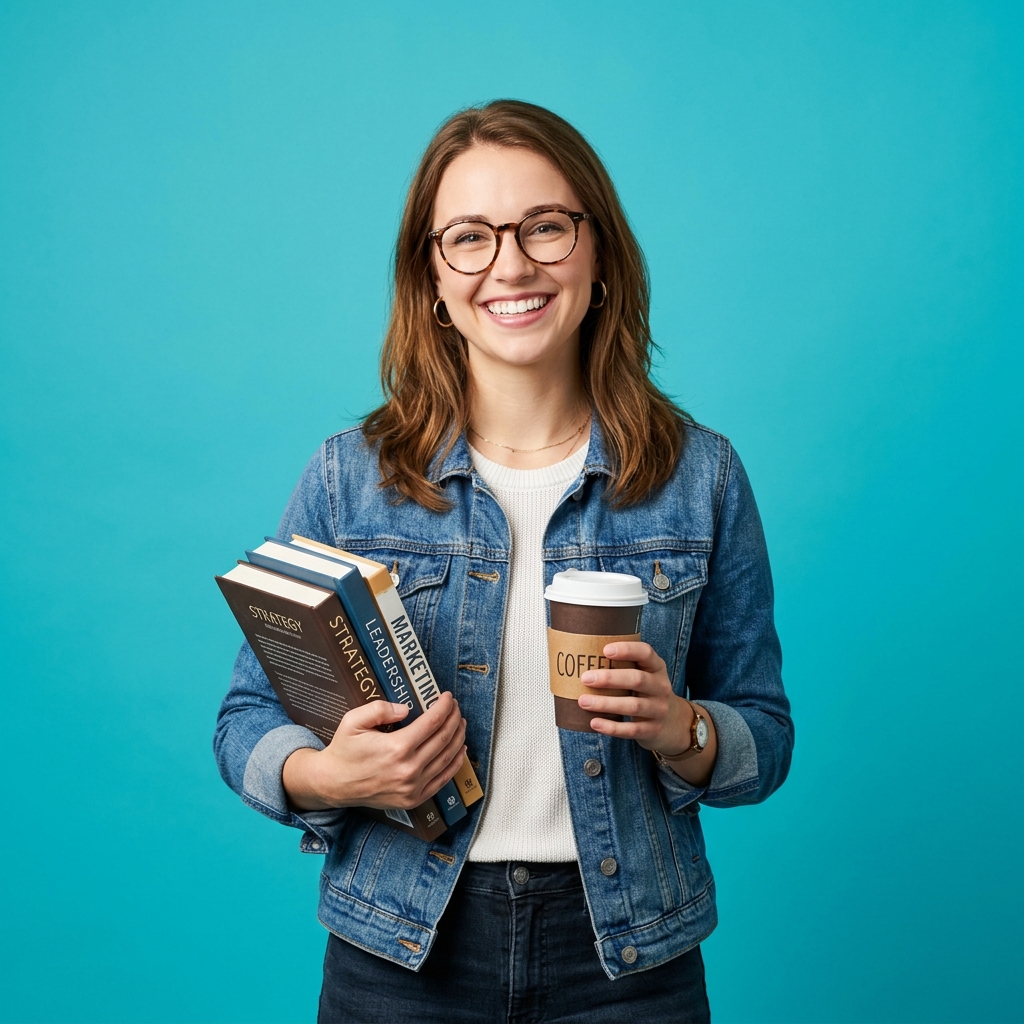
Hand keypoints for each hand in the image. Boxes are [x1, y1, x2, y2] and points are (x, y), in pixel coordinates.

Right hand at [282, 692, 466, 811]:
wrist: (333, 784)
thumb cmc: (344, 750)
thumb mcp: (354, 721)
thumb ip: (380, 708)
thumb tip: (406, 709)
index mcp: (397, 747)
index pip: (432, 722)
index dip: (444, 707)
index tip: (448, 697)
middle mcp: (409, 769)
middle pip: (444, 738)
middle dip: (454, 719)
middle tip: (456, 707)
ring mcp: (413, 787)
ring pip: (447, 758)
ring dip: (458, 738)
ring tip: (461, 724)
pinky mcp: (413, 799)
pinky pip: (443, 780)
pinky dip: (455, 764)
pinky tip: (460, 750)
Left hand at [579, 641, 716, 785]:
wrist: (672, 723)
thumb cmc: (647, 693)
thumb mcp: (644, 675)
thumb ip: (623, 666)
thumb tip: (582, 656)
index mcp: (656, 668)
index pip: (646, 653)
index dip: (627, 650)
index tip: (605, 650)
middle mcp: (661, 687)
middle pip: (637, 679)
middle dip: (610, 678)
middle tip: (585, 678)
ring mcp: (659, 709)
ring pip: (633, 706)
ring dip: (606, 703)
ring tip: (583, 701)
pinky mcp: (652, 730)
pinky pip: (631, 729)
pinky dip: (612, 727)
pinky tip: (595, 723)